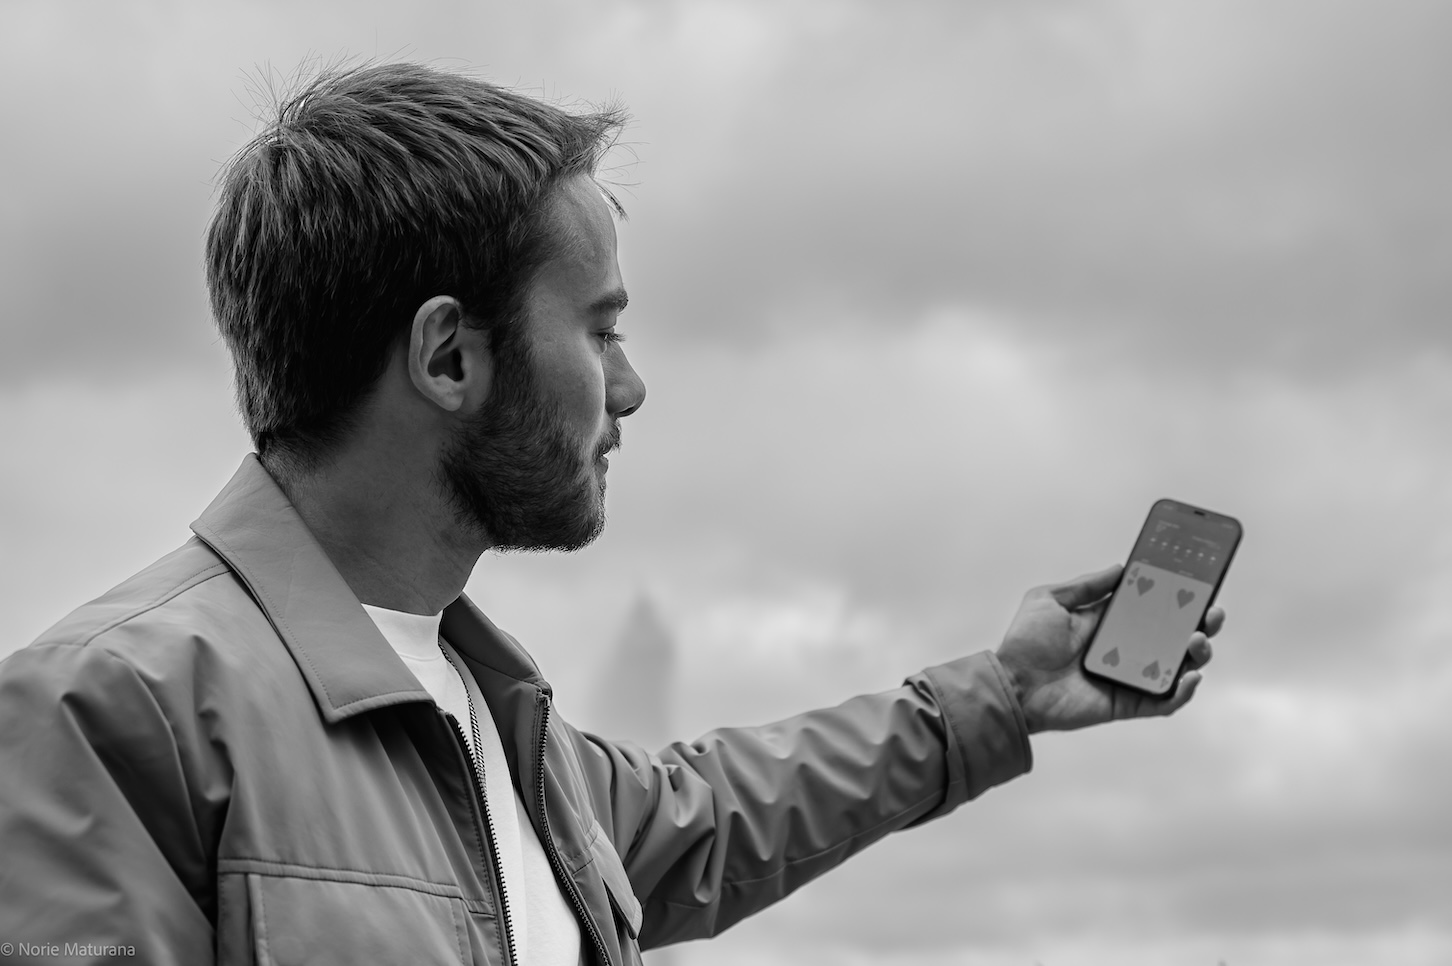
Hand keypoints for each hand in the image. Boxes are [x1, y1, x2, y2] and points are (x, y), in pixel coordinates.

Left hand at [994, 565, 1224, 732]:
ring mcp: (1128, 677)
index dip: (1177, 597)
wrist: (1012, 684)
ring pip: (1177, 667)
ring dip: (1197, 653)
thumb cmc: (1024, 643)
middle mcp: (1124, 650)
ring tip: (1199, 638)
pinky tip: (1190, 674)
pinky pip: (1164, 701)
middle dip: (1200, 624)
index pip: (1152, 608)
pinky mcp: (1127, 703)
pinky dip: (1183, 691)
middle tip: (1212, 611)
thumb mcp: (1050, 599)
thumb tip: (1121, 568)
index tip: (1199, 582)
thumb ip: (1087, 585)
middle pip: (1174, 637)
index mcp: (1108, 624)